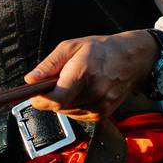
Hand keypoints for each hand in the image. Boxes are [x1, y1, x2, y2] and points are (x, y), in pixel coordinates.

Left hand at [24, 31, 156, 121]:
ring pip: (66, 113)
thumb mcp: (70, 47)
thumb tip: (30, 80)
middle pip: (58, 107)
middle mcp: (94, 91)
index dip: (41, 100)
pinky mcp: (104, 114)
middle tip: (57, 81)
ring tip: (74, 84)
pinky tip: (82, 92)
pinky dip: (74, 106)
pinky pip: (78, 116)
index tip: (34, 94)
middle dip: (51, 97)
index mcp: (84, 72)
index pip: (57, 99)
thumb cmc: (101, 50)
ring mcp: (101, 105)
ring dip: (63, 102)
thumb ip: (49, 65)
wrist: (132, 58)